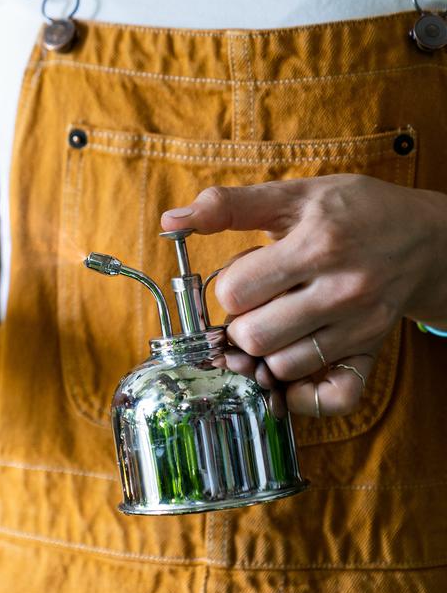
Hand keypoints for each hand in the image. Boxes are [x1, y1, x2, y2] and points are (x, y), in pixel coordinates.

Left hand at [161, 174, 446, 416]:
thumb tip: (170, 221)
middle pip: (253, 337)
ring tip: (276, 325)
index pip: (235, 291)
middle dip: (240, 322)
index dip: (228, 284)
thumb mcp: (293, 194)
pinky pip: (333, 398)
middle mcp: (343, 290)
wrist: (426, 237)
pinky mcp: (372, 353)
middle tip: (257, 304)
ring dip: (265, 352)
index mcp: (318, 245)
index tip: (246, 274)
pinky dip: (303, 395)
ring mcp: (360, 327)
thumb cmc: (352, 211)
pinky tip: (292, 370)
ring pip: (281, 368)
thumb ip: (228, 205)